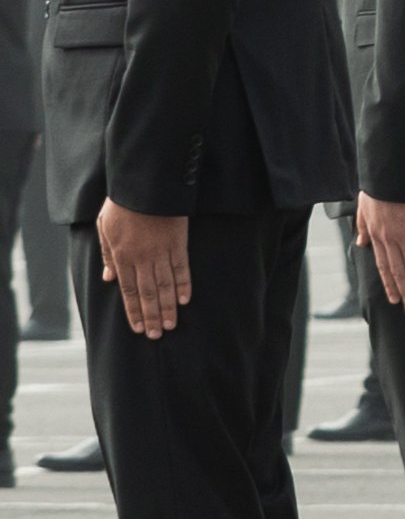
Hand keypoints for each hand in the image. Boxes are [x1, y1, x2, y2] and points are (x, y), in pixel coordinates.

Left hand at [95, 203, 189, 336]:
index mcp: (121, 256)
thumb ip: (107, 255)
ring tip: (171, 324)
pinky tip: (185, 299)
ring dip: (168, 306)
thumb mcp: (104, 228)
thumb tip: (108, 278)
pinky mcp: (178, 242)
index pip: (127, 291)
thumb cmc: (122, 204)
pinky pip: (181, 267)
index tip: (137, 328)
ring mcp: (161, 251)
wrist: (145, 183)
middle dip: (151, 316)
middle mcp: (141, 258)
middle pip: (147, 293)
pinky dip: (184, 284)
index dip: (133, 311)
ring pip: (165, 285)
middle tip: (156, 335)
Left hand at [359, 194, 404, 314]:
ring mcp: (404, 234)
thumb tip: (361, 243)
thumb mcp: (363, 207)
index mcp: (376, 235)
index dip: (390, 285)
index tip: (395, 301)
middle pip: (398, 272)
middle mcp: (389, 239)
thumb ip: (362, 226)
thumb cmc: (377, 187)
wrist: (389, 172)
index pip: (383, 267)